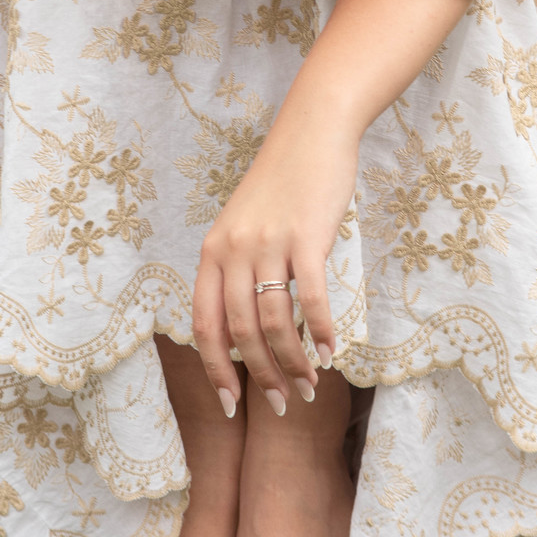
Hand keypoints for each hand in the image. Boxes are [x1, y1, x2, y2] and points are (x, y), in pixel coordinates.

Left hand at [192, 105, 356, 416]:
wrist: (312, 132)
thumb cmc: (282, 183)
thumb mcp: (244, 224)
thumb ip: (239, 269)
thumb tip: (247, 330)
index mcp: (213, 250)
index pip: (204, 324)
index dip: (216, 369)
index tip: (232, 404)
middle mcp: (234, 249)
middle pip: (240, 331)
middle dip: (260, 375)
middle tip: (281, 404)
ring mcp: (269, 243)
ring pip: (276, 322)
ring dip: (294, 362)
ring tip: (309, 386)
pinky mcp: (307, 237)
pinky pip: (312, 298)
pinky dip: (322, 331)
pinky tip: (333, 352)